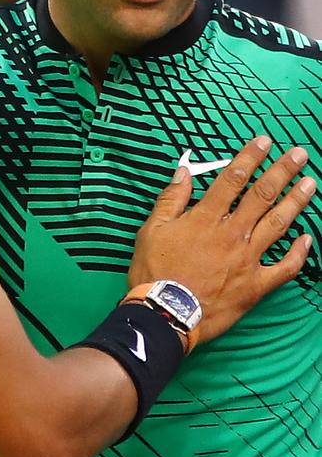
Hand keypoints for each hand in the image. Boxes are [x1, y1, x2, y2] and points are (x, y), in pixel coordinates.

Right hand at [129, 136, 314, 343]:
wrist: (166, 314)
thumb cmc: (154, 272)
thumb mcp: (151, 230)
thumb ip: (170, 199)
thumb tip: (184, 172)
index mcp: (206, 218)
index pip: (233, 179)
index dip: (250, 157)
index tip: (264, 142)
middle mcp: (232, 233)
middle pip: (262, 196)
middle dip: (282, 171)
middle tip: (300, 154)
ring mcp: (247, 259)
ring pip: (278, 225)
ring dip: (296, 202)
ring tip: (310, 184)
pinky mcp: (256, 285)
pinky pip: (284, 268)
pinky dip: (298, 253)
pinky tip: (307, 239)